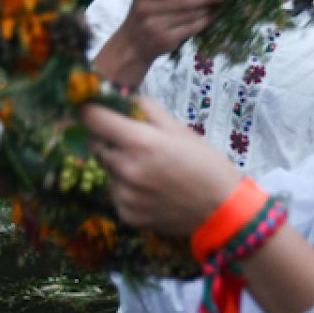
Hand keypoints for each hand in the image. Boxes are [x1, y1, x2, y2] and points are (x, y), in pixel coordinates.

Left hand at [82, 97, 240, 234]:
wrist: (222, 209)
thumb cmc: (204, 164)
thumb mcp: (179, 129)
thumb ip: (146, 109)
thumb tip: (122, 97)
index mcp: (140, 142)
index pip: (92, 119)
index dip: (91, 110)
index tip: (95, 109)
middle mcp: (127, 170)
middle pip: (96, 145)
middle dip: (108, 139)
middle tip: (134, 143)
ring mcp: (125, 196)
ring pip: (107, 170)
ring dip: (119, 166)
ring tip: (151, 171)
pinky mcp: (127, 215)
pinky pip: (116, 194)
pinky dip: (127, 189)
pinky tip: (152, 190)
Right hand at [92, 0, 228, 86]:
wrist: (132, 44)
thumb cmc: (148, 12)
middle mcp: (146, 7)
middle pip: (182, 0)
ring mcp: (155, 25)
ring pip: (191, 14)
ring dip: (208, 8)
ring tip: (218, 3)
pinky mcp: (166, 40)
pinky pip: (192, 28)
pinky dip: (204, 21)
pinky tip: (209, 16)